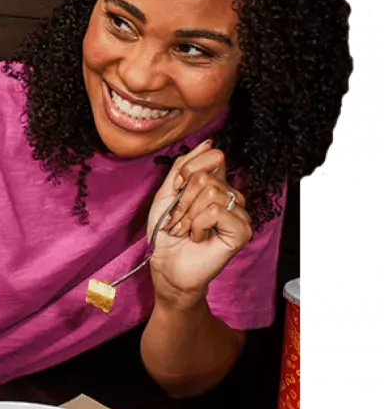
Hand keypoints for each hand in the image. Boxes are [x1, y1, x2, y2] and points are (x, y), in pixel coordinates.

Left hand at [148, 140, 253, 306]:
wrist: (166, 265)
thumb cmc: (166, 233)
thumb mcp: (166, 194)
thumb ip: (183, 167)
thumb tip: (208, 142)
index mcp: (216, 184)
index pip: (213, 156)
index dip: (186, 171)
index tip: (176, 192)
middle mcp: (232, 196)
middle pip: (206, 177)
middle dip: (182, 201)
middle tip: (178, 221)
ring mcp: (240, 213)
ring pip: (211, 193)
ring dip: (188, 216)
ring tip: (186, 231)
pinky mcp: (242, 230)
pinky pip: (216, 210)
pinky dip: (197, 225)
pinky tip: (198, 238)